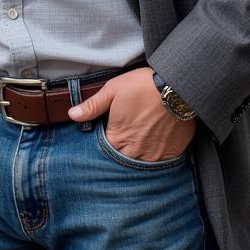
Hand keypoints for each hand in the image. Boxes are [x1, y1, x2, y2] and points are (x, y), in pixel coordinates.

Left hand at [67, 67, 195, 161]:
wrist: (177, 87)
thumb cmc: (143, 86)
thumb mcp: (112, 90)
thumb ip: (92, 106)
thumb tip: (72, 115)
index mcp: (118, 137)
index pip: (105, 151)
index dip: (105, 144)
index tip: (108, 136)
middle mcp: (135, 151)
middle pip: (122, 160)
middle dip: (121, 153)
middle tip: (124, 141)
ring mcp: (154, 154)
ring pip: (141, 164)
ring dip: (137, 157)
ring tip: (139, 144)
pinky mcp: (172, 153)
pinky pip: (161, 163)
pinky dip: (156, 156)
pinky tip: (155, 145)